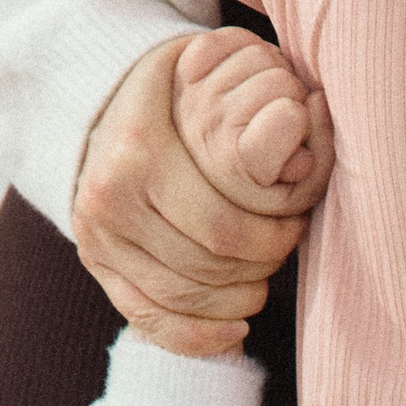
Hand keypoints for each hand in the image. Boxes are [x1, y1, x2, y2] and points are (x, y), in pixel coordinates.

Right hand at [72, 34, 331, 357]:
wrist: (94, 98)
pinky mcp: (95, 264)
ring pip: (183, 296)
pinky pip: (150, 319)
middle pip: (206, 264)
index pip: (223, 226)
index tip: (296, 224)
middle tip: (282, 255)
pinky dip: (198, 336)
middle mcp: (110, 197)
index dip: (272, 238)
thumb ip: (252, 98)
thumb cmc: (173, 87)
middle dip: (257, 267)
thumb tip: (310, 108)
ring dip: (235, 300)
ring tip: (261, 285)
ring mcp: (98, 236)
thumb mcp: (206, 69)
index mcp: (140, 148)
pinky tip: (234, 329)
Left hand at [171, 28, 333, 216]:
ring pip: (261, 53)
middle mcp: (209, 127)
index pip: (290, 115)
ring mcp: (195, 94)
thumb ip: (323, 153)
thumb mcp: (303, 189)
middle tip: (283, 121)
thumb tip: (319, 98)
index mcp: (236, 164)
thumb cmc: (266, 182)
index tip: (295, 145)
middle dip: (294, 97)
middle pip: (281, 80)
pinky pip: (234, 36)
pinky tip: (249, 79)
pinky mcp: (186, 67)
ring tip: (267, 101)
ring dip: (274, 71)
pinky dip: (249, 49)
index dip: (303, 124)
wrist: (210, 177)